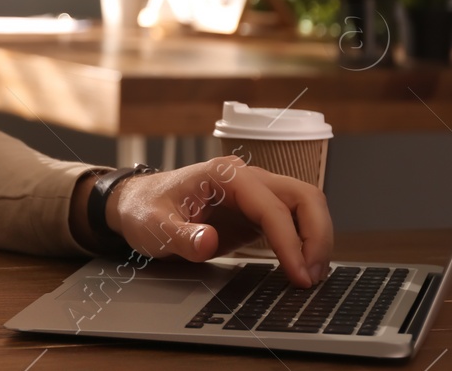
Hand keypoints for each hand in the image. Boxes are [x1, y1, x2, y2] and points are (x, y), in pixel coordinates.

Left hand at [105, 156, 333, 287]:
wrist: (134, 204)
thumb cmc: (143, 209)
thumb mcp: (153, 227)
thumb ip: (181, 236)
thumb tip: (208, 241)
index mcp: (223, 175)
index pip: (271, 205)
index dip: (290, 240)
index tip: (298, 273)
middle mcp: (244, 178)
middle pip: (303, 196)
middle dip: (317, 235)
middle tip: (313, 275)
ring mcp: (253, 193)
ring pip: (304, 205)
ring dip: (316, 238)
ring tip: (311, 275)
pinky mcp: (255, 211)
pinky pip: (292, 220)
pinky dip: (304, 241)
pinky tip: (301, 266)